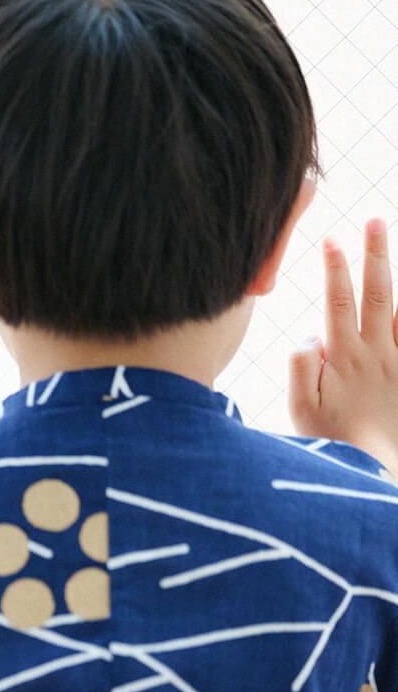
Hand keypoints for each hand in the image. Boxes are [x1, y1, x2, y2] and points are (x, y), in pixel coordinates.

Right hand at [288, 221, 397, 473]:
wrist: (377, 471)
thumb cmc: (334, 446)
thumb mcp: (302, 413)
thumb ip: (302, 370)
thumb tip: (308, 335)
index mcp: (343, 360)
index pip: (337, 303)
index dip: (334, 269)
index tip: (330, 237)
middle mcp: (376, 354)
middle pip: (376, 295)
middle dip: (375, 255)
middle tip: (374, 219)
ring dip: (395, 275)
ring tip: (392, 245)